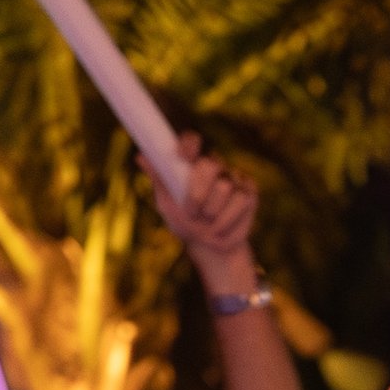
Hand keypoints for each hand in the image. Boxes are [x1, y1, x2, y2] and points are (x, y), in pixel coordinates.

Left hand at [149, 133, 261, 272]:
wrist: (210, 248)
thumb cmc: (185, 222)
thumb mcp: (167, 204)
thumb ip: (158, 179)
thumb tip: (140, 156)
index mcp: (192, 164)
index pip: (192, 141)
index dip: (189, 144)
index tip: (182, 156)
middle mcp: (215, 166)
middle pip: (210, 164)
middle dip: (198, 191)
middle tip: (192, 212)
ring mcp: (234, 178)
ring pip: (225, 186)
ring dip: (212, 211)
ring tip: (207, 224)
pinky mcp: (249, 193)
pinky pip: (241, 200)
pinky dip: (228, 219)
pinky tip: (221, 228)